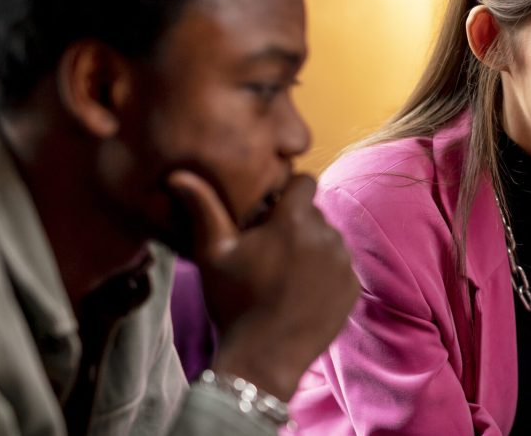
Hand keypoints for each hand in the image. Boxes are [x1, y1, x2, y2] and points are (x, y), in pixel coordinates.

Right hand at [168, 171, 359, 399]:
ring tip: (284, 274)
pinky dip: (325, 274)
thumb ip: (203, 208)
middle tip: (269, 249)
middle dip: (295, 223)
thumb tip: (178, 173)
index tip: (269, 211)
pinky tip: (300, 292)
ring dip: (312, 248)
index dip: (287, 192)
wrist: (264, 357)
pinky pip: (340, 267)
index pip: (304, 182)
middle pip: (315, 213)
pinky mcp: (352, 287)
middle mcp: (326, 235)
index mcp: (294, 220)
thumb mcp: (212, 254)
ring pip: (329, 240)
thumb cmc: (233, 302)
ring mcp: (343, 263)